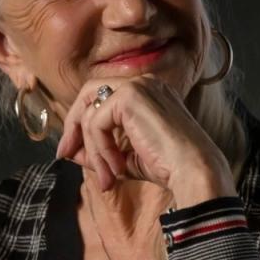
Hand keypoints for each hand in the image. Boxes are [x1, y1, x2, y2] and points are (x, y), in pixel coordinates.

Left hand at [54, 75, 235, 206]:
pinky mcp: (129, 97)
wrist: (193, 171)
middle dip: (73, 126)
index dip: (81, 124)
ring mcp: (137, 86)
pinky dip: (100, 149)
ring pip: (91, 113)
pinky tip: (117, 168)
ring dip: (92, 150)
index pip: (101, 98)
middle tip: (65, 153)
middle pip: (88, 94)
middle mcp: (143, 83)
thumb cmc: (170, 167)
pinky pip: (96, 123)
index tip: (70, 152)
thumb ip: (99, 150)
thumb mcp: (126, 157)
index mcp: (147, 92)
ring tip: (108, 177)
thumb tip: (71, 151)